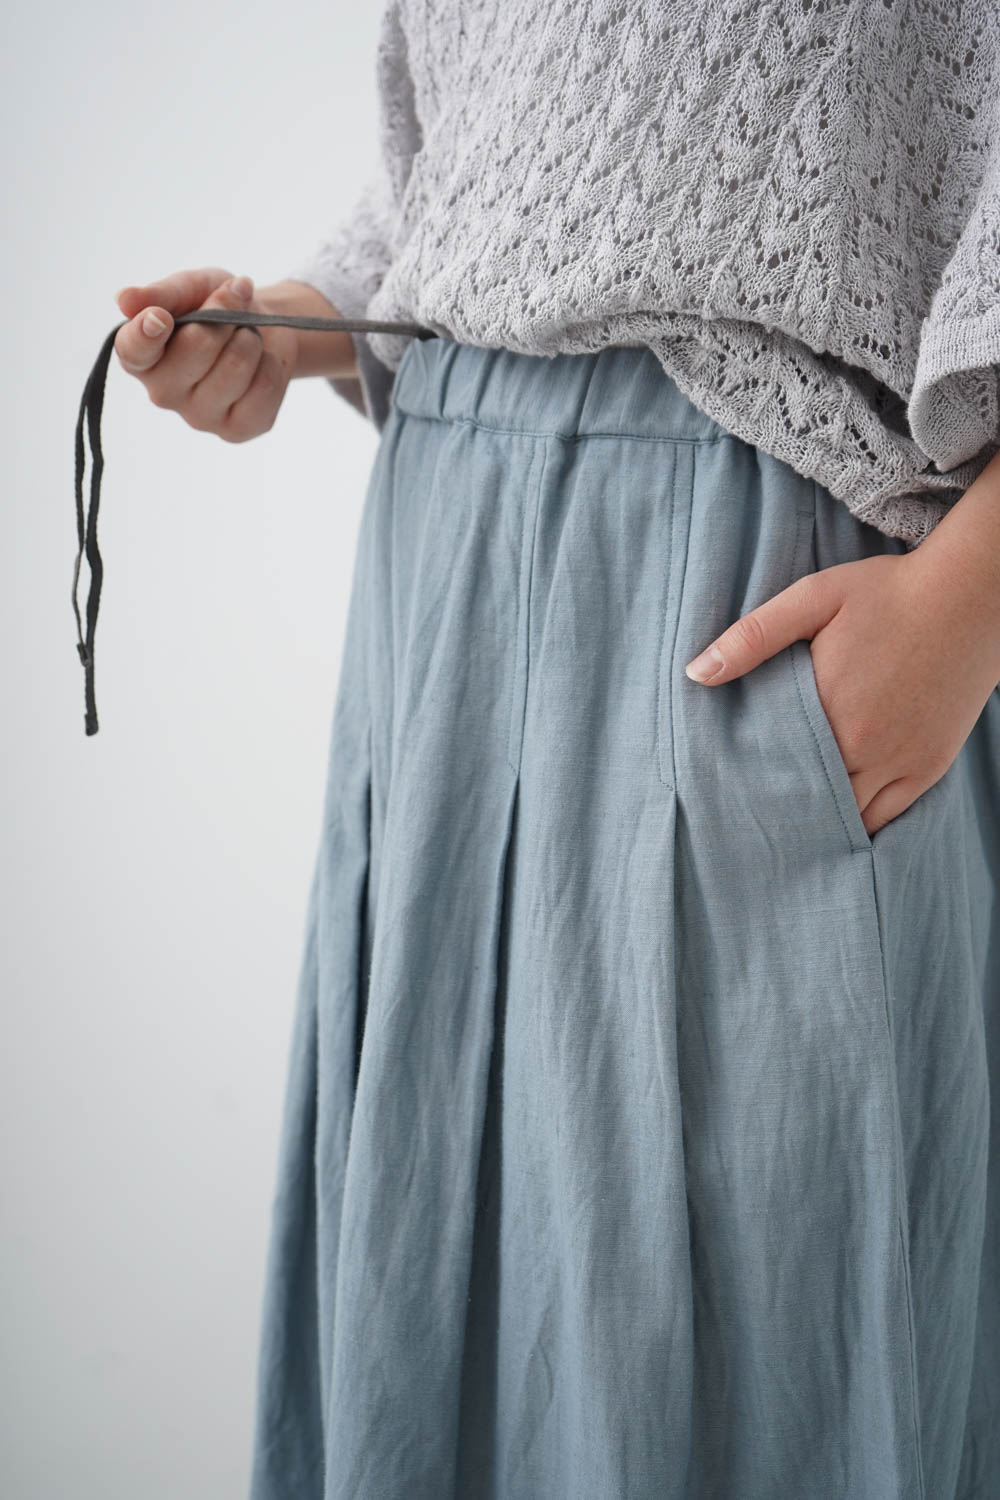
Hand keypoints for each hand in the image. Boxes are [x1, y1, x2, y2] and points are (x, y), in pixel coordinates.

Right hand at [113, 269, 298, 441]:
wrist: (265, 329)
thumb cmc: (217, 307)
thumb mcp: (192, 288)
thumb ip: (162, 293)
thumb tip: (123, 299)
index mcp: (142, 355)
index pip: (133, 351)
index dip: (145, 334)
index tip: (160, 317)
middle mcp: (163, 392)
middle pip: (198, 347)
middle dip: (225, 316)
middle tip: (231, 312)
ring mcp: (198, 417)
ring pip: (235, 366)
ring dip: (250, 339)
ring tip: (247, 338)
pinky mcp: (235, 431)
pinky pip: (264, 388)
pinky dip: (271, 364)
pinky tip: (260, 365)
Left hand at [683, 549, 999, 838]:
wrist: (973, 595)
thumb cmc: (887, 592)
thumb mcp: (813, 598)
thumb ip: (753, 637)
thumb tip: (697, 673)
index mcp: (828, 709)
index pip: (771, 766)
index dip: (745, 782)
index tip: (721, 791)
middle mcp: (865, 746)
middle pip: (806, 798)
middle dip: (777, 807)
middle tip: (744, 819)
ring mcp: (901, 762)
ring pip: (846, 818)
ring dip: (816, 821)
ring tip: (784, 824)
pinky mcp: (929, 767)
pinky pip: (886, 817)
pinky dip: (857, 825)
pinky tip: (832, 826)